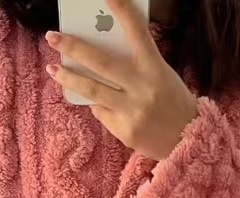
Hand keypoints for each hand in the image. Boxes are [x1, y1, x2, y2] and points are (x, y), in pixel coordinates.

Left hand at [45, 0, 197, 160]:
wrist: (186, 142)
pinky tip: (94, 101)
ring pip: (91, 90)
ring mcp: (131, 111)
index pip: (138, 33)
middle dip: (73, 47)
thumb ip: (136, 65)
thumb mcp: (161, 75)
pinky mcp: (124, 131)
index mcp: (155, 68)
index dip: (122, 12)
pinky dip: (96, 104)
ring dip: (68, 77)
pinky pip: (101, 112)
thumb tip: (101, 55)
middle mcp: (142, 88)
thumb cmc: (172, 102)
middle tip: (52, 36)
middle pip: (101, 63)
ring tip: (52, 68)